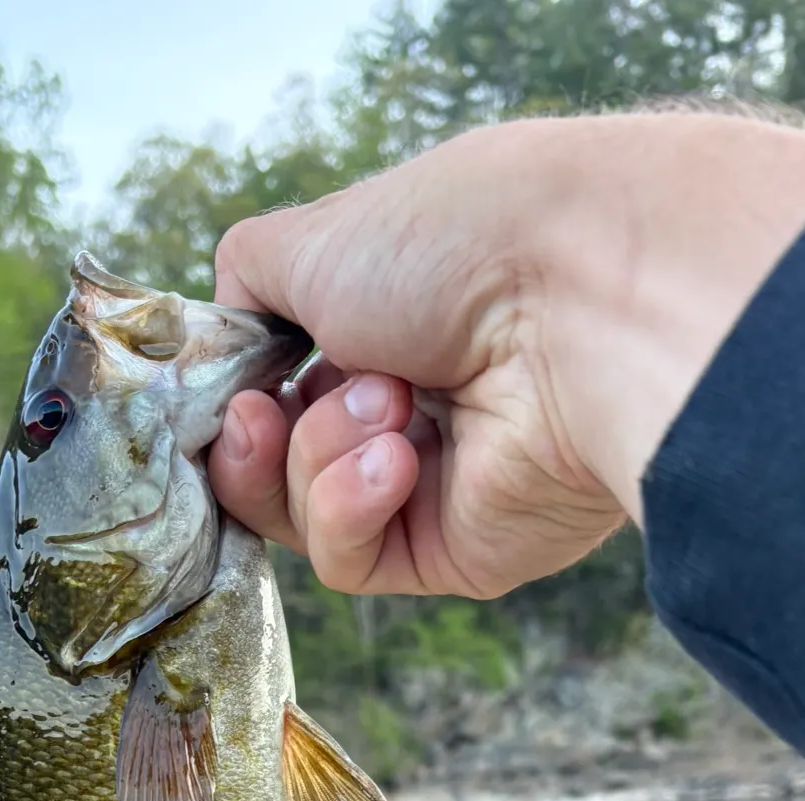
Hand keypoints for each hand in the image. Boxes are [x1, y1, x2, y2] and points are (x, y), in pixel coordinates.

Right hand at [209, 114, 804, 597]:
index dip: (234, 395)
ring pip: (300, 513)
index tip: (227, 383)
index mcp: (383, 326)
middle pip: (274, 462)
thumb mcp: (314, 236)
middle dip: (255, 437)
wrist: (578, 303)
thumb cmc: (457, 245)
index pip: (274, 386)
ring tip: (386, 403)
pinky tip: (395, 458)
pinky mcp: (453, 553)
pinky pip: (349, 559)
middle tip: (265, 409)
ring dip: (316, 455)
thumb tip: (229, 334)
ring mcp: (431, 484)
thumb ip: (249, 282)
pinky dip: (348, 507)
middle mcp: (407, 406)